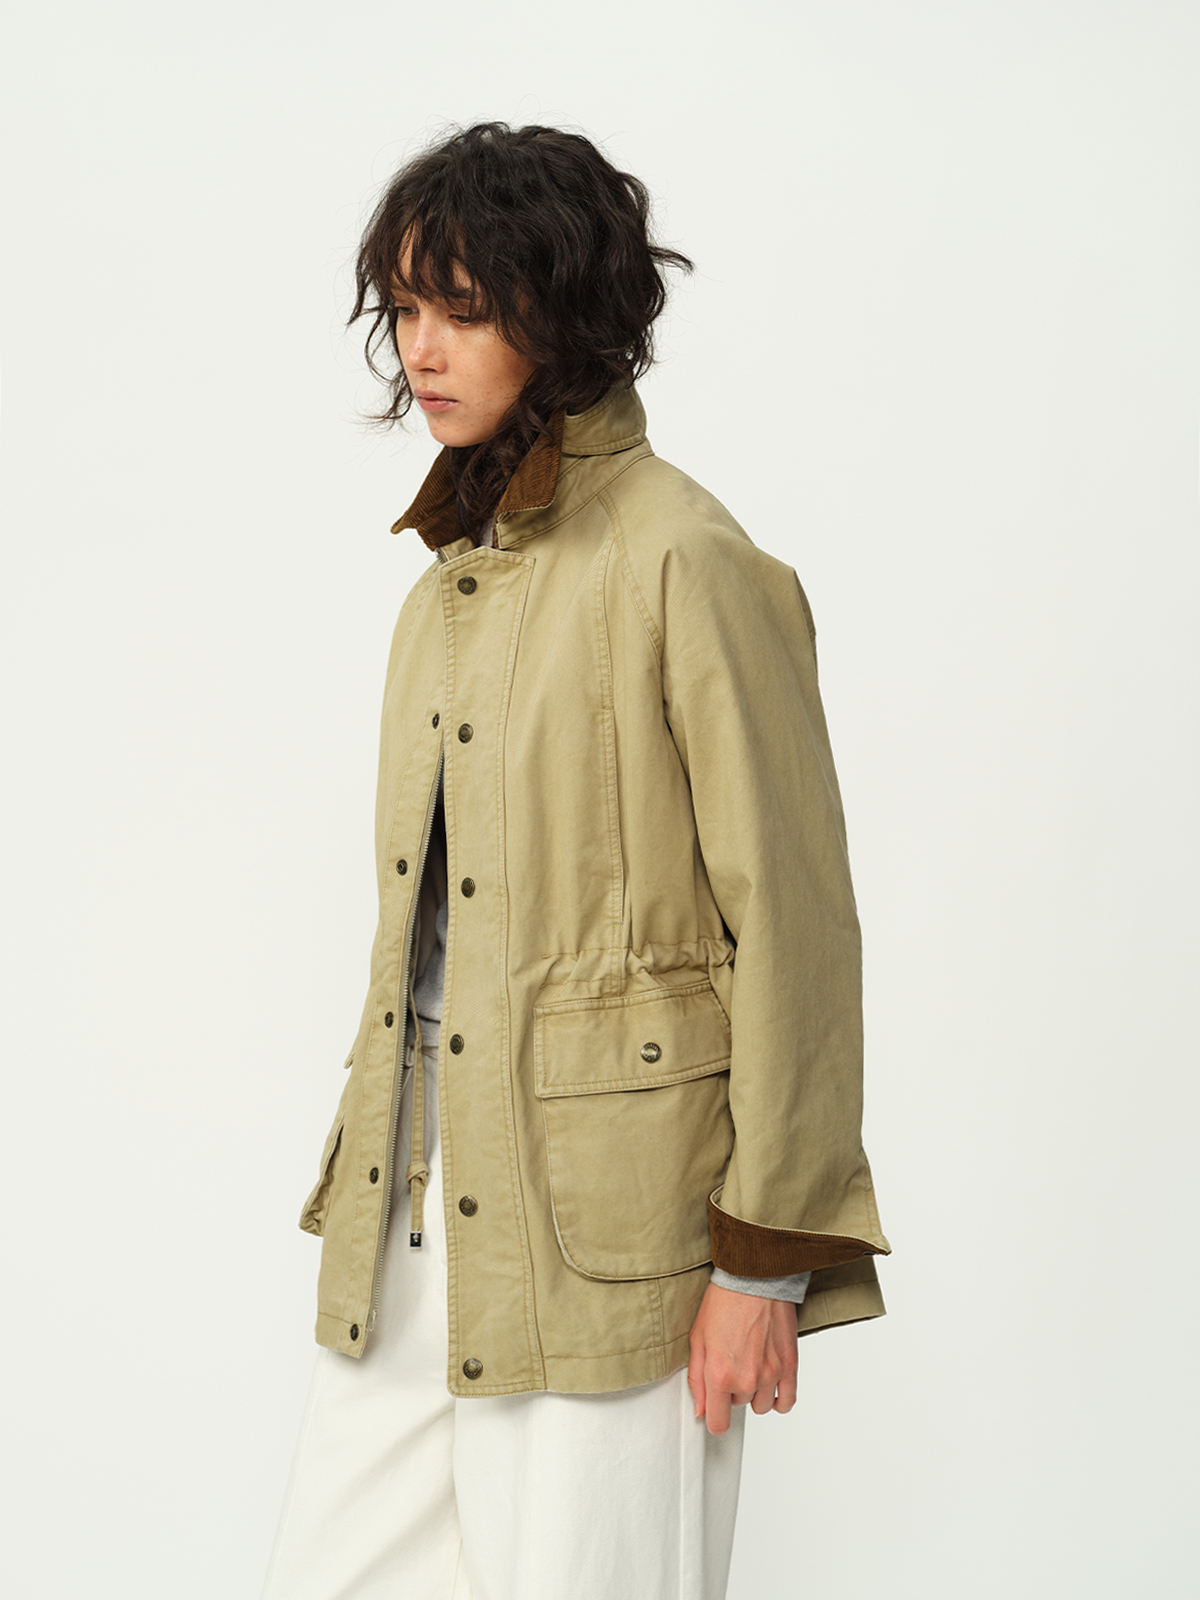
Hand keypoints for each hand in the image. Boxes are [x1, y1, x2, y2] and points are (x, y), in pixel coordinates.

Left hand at [687, 1281, 797, 1436]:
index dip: (714, 1419)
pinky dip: (779, 1397)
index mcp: (720, 1375)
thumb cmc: (724, 1301)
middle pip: (738, 1407)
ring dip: (755, 1392)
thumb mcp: (697, 1338)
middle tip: (731, 1361)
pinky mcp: (790, 1366)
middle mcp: (747, 1380)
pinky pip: (787, 1401)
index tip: (714, 1411)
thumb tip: (701, 1410)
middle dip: (732, 1390)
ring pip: (761, 1405)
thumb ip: (697, 1380)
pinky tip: (770, 1383)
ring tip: (750, 1364)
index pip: (718, 1423)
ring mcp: (771, 1375)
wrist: (754, 1278)